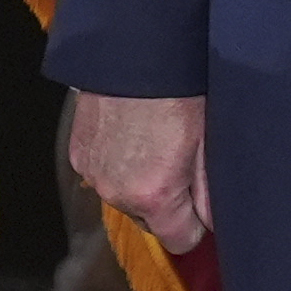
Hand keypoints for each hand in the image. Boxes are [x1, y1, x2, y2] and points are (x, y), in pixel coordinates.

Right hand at [69, 91, 210, 253]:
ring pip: (125, 196)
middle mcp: (116, 194)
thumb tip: (214, 223)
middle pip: (150, 220)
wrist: (132, 49)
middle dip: (166, 200)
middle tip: (179, 158)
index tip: (201, 195)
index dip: (196, 221)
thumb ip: (211, 192)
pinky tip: (129, 131)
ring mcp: (92, 174)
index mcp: (154, 196)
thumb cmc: (178, 91)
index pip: (181, 241)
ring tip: (152, 140)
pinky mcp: (77, 153)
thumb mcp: (208, 141)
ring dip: (139, 181)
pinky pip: (104, 173)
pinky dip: (117, 162)